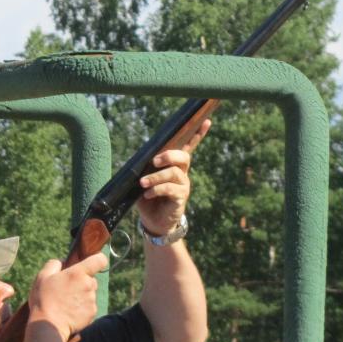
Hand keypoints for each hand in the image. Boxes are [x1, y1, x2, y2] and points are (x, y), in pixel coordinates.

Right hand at [28, 252, 105, 337]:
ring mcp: (91, 300)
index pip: (99, 260)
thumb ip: (54, 264)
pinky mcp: (92, 314)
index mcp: (78, 273)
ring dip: (81, 296)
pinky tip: (69, 312)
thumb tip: (62, 262)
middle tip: (67, 289)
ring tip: (65, 303)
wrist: (48, 326)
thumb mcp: (42, 277)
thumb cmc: (43, 300)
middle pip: (92, 279)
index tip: (91, 264)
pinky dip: (82, 309)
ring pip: (90, 294)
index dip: (98, 260)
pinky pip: (89, 307)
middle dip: (82, 282)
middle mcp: (88, 285)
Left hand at [136, 120, 204, 235]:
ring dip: (155, 177)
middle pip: (183, 156)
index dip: (197, 134)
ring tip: (143, 183)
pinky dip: (157, 189)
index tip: (206, 121)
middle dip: (169, 155)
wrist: (153, 220)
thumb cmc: (148, 197)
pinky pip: (171, 188)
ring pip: (174, 173)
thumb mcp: (142, 180)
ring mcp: (183, 184)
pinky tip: (148, 194)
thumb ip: (143, 169)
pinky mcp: (181, 197)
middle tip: (154, 161)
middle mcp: (181, 172)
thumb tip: (136, 161)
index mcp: (174, 165)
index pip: (188, 147)